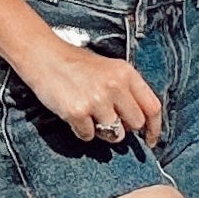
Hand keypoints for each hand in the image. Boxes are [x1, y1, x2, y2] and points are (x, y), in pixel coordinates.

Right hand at [20, 34, 161, 148]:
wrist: (44, 56)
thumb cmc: (75, 64)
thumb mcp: (109, 69)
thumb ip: (126, 91)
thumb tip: (138, 122)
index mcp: (126, 73)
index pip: (153, 107)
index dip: (154, 128)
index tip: (150, 141)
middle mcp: (115, 86)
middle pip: (135, 124)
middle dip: (124, 127)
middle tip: (108, 119)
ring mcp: (97, 100)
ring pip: (115, 134)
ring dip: (103, 131)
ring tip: (89, 114)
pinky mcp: (78, 112)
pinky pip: (89, 136)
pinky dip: (82, 130)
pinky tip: (74, 114)